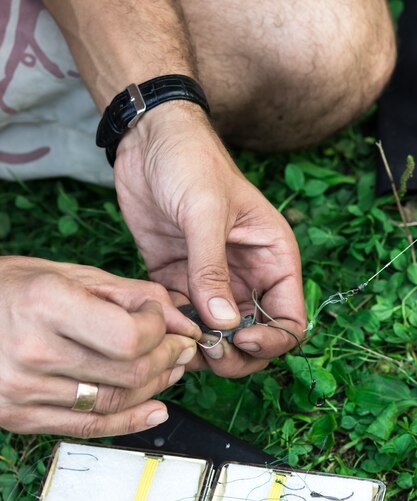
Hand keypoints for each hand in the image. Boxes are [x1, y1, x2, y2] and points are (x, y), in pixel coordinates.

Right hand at [0, 257, 199, 436]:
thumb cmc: (10, 288)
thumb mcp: (69, 275)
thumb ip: (130, 293)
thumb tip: (181, 317)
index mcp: (45, 305)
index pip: (129, 337)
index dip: (160, 330)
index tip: (160, 319)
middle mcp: (33, 351)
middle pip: (128, 372)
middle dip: (168, 359)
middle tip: (181, 347)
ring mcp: (23, 391)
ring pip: (114, 402)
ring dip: (155, 387)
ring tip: (170, 370)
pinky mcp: (19, 417)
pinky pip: (88, 427)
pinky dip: (130, 421)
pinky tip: (154, 409)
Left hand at [115, 103, 305, 376]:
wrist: (147, 139)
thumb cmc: (189, 160)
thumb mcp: (205, 210)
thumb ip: (212, 268)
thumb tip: (222, 325)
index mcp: (272, 258)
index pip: (289, 320)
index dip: (271, 341)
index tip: (239, 340)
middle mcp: (247, 275)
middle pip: (254, 338)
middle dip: (235, 355)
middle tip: (207, 353)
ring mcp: (212, 280)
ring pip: (218, 336)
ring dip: (202, 349)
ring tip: (178, 344)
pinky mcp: (178, 279)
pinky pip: (183, 319)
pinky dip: (175, 331)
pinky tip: (158, 326)